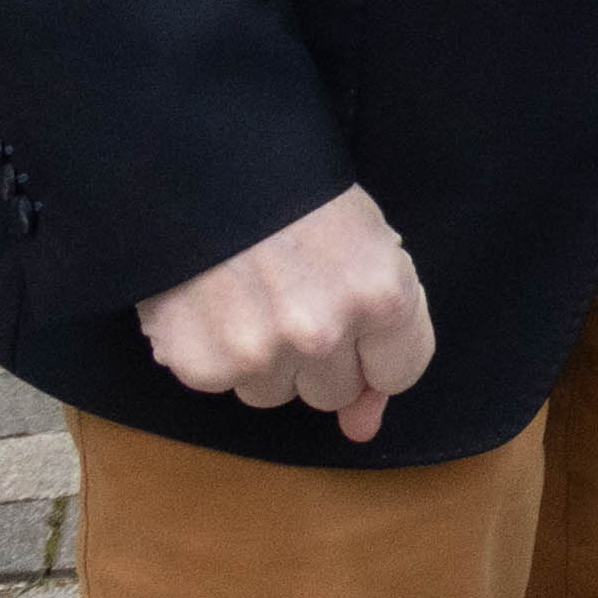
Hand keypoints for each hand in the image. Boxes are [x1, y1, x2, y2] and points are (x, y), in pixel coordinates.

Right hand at [137, 186, 430, 443]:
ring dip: (268, 360)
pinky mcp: (199, 365)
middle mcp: (323, 333)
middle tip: (297, 300)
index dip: (377, 351)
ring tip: (252, 298)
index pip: (398, 373)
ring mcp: (257, 353)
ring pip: (274, 395)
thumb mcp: (369, 248)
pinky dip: (218, 354)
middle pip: (334, 392)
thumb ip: (384, 340)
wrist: (205, 168)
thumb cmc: (301, 201)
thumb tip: (365, 429)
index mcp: (381, 297)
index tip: (357, 326)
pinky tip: (214, 305)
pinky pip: (223, 385)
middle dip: (323, 358)